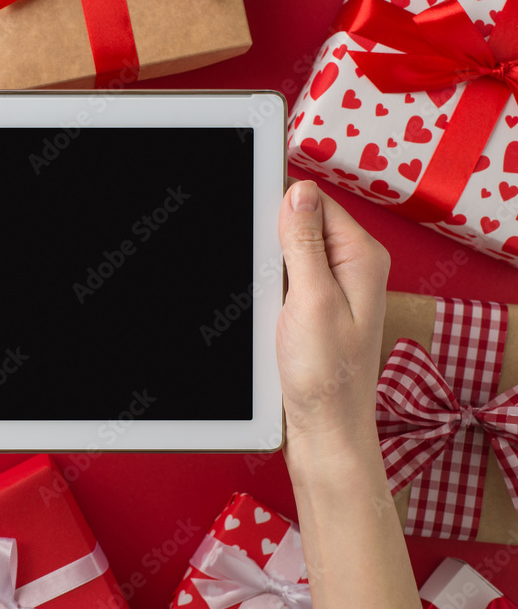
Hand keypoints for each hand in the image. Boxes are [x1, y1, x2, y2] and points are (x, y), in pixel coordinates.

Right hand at [275, 180, 390, 452]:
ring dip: (269, 272)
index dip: (281, 211)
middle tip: (271, 284)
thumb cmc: (327, 377)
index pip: (316, 202)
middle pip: (300, 226)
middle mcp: (353, 268)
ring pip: (288, 255)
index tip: (260, 232)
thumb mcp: (311, 299)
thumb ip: (304, 242)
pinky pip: (286, 280)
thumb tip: (300, 192)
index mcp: (362, 257)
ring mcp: (335, 288)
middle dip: (272, 245)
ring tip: (273, 306)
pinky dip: (270, 291)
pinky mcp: (316, 307)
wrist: (324, 429)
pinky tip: (269, 315)